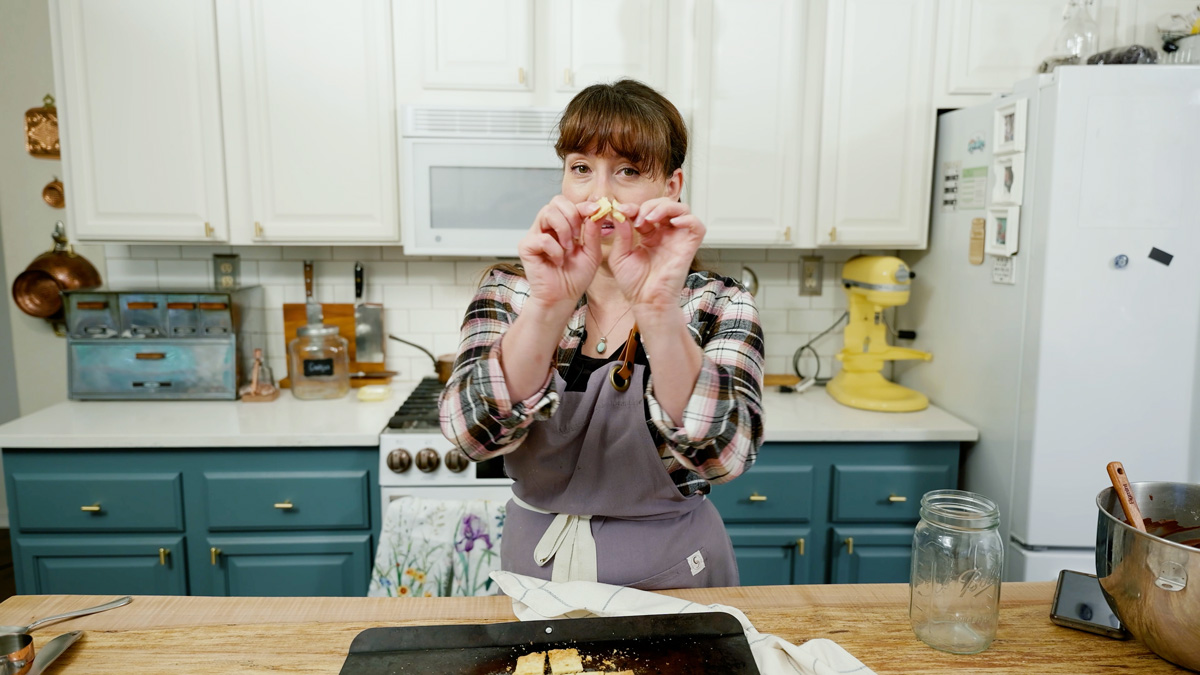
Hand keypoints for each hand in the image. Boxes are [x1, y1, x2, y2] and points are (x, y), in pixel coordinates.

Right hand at [518, 195, 603, 310]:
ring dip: (564, 229)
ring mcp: (535, 235)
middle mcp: (547, 227)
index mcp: (563, 225)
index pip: (569, 204)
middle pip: (556, 201)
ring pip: (547, 212)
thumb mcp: (592, 252)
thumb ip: (594, 231)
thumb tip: (598, 209)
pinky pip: (542, 237)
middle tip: (579, 235)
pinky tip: (557, 261)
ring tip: (568, 248)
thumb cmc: (576, 277)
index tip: (597, 209)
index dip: (583, 204)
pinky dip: (554, 249)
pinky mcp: (526, 247)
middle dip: (572, 215)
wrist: (563, 297)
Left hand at [607, 198, 705, 308]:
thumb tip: (620, 212)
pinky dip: (687, 219)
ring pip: (682, 210)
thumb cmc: (634, 284)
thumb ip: (621, 233)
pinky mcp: (690, 246)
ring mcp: (678, 239)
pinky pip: (697, 225)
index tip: (622, 210)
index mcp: (649, 235)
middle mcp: (665, 234)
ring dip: (666, 207)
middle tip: (638, 217)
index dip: (635, 207)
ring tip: (651, 217)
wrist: (646, 302)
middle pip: (665, 205)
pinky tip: (673, 223)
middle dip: (650, 205)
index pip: (646, 211)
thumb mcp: (620, 255)